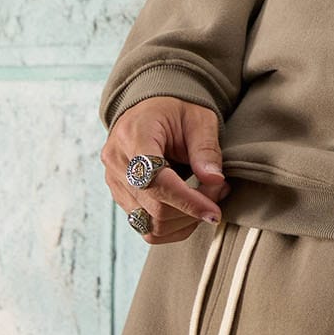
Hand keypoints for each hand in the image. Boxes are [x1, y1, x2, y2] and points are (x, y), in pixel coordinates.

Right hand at [101, 96, 230, 244]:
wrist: (151, 108)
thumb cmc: (176, 110)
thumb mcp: (199, 119)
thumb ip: (206, 149)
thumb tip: (215, 181)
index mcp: (134, 135)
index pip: (156, 181)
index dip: (188, 201)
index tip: (214, 212)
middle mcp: (117, 161)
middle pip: (154, 207)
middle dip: (193, 209)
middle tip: (219, 192)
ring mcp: (114, 182)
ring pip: (150, 224)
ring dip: (184, 221)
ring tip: (206, 199)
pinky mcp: (120, 196)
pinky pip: (145, 226)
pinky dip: (173, 225)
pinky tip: (190, 209)